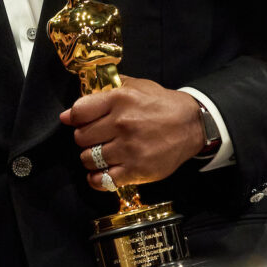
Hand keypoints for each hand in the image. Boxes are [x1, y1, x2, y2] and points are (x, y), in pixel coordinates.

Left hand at [58, 78, 205, 190]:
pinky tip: (99, 174)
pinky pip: (103, 181)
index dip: (74, 118)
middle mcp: (122, 124)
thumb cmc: (160, 104)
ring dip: (90, 158)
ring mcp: (129, 149)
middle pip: (81, 137)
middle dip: (84, 138)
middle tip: (95, 137)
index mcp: (120, 100)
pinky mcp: (137, 170)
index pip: (79, 112)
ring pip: (88, 159)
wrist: (191, 125)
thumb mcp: (137, 86)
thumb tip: (74, 108)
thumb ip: (106, 89)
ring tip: (100, 154)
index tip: (77, 121)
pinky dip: (96, 179)